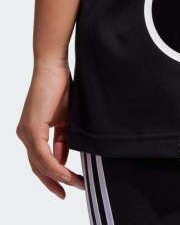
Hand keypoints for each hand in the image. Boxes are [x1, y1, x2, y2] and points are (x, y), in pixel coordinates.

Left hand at [16, 59, 83, 198]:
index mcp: (32, 132)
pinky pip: (43, 155)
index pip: (41, 161)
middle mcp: (25, 135)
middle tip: (74, 190)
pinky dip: (55, 167)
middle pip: (38, 167)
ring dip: (59, 177)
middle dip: (56, 182)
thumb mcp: (66, 119)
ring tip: (77, 183)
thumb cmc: (61, 88)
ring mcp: (26, 132)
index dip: (54, 176)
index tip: (70, 184)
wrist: (53, 67)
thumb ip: (63, 140)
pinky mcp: (32, 128)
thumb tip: (64, 159)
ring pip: (40, 164)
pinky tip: (67, 174)